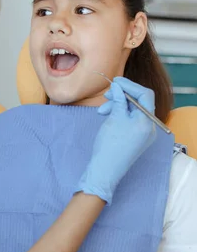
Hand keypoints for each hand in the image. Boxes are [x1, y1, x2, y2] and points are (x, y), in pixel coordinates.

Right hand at [77, 77, 156, 203]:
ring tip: (102, 111)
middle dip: (122, 96)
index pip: (144, 95)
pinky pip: (129, 121)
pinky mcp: (135, 139)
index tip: (115, 81)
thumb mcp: (114, 118)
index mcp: (147, 121)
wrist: (105, 170)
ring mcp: (142, 133)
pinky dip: (119, 116)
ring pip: (132, 112)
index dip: (130, 85)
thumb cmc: (110, 145)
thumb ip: (119, 100)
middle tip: (107, 95)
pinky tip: (107, 117)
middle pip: (139, 103)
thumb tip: (118, 86)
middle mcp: (149, 127)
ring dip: (117, 106)